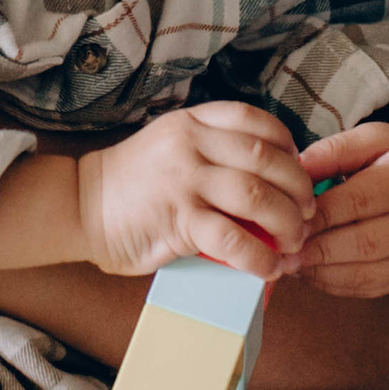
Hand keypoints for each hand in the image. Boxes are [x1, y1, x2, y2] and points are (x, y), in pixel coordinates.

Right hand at [76, 103, 316, 278]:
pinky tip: (268, 268)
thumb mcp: (171, 147)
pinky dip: (259, 256)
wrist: (81, 206)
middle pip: (266, 158)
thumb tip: (271, 185)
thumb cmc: (132, 184)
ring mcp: (184, 180)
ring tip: (293, 241)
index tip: (298, 167)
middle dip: (297, 187)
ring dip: (286, 222)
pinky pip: (232, 238)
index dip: (287, 144)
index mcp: (192, 123)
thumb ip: (213, 154)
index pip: (255, 120)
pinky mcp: (177, 220)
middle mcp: (191, 144)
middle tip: (307, 212)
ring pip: (256, 194)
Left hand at [288, 111, 388, 296]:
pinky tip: (312, 273)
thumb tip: (295, 173)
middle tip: (282, 252)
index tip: (286, 220)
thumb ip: (334, 151)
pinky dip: (336, 285)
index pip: (361, 201)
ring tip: (291, 264)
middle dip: (318, 250)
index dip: (320, 215)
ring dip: (323, 273)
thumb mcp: (371, 137)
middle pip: (366, 243)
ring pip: (368, 273)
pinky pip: (372, 287)